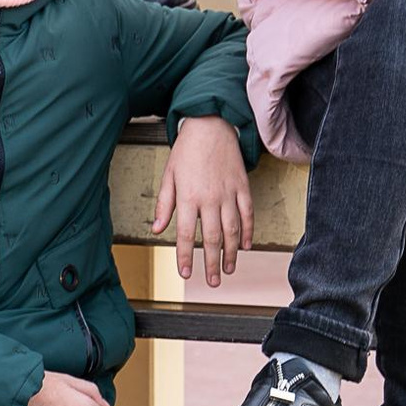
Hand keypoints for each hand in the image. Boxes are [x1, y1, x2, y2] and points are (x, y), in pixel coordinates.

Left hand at [153, 115, 253, 283]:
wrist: (211, 124)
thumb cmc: (187, 150)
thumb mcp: (169, 175)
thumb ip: (164, 204)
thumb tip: (156, 229)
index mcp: (188, 196)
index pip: (185, 234)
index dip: (185, 256)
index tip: (186, 273)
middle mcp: (209, 198)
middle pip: (211, 238)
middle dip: (211, 263)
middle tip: (212, 281)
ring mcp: (228, 193)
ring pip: (232, 230)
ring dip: (231, 253)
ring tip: (228, 269)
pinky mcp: (243, 186)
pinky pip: (248, 214)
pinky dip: (249, 232)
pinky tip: (246, 246)